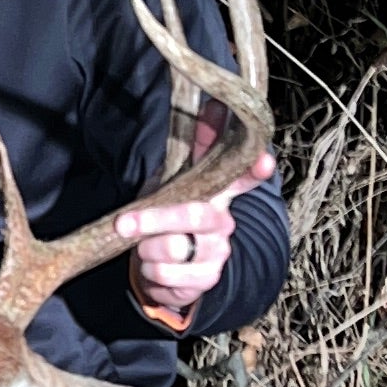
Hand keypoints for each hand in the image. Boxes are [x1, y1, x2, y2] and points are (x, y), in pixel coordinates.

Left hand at [119, 149, 274, 319]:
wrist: (169, 269)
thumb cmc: (170, 216)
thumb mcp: (175, 181)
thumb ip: (195, 148)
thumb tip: (212, 106)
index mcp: (219, 195)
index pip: (244, 178)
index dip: (254, 170)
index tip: (263, 161)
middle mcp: (224, 223)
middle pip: (192, 215)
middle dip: (152, 220)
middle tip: (123, 223)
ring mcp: (217, 253)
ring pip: (172, 248)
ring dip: (146, 249)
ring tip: (144, 247)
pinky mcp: (205, 280)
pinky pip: (166, 275)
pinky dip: (150, 272)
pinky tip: (153, 267)